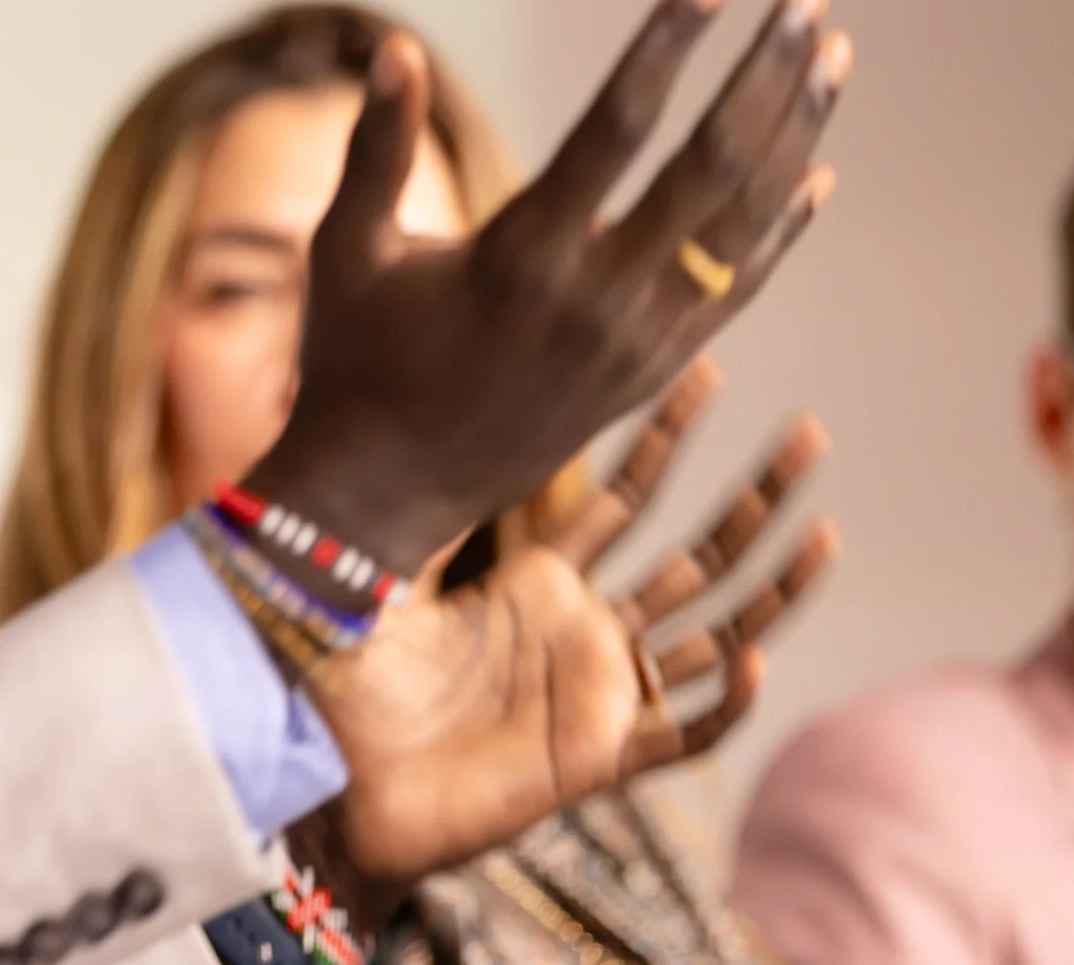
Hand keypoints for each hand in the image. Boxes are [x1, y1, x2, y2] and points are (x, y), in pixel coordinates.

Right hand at [247, 0, 849, 570]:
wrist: (387, 492)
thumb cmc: (352, 359)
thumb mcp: (347, 250)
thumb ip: (377, 148)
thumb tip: (393, 48)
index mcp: (521, 257)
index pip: (618, 125)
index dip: (669, 41)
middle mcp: (596, 299)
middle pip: (713, 164)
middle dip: (765, 70)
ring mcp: (637, 341)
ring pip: (745, 221)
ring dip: (794, 131)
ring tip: (829, 54)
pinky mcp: (652, 370)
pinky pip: (739, 287)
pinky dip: (783, 227)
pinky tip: (815, 171)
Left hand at [302, 358, 837, 885]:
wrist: (327, 778)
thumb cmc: (339, 677)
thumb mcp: (376, 567)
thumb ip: (408, 499)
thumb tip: (411, 399)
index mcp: (535, 579)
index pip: (626, 496)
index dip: (666, 436)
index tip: (705, 370)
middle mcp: (582, 630)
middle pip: (695, 554)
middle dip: (753, 497)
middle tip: (808, 433)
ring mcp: (598, 694)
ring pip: (715, 636)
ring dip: (774, 590)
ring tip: (823, 529)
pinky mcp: (598, 759)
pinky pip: (682, 733)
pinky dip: (725, 703)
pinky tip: (755, 658)